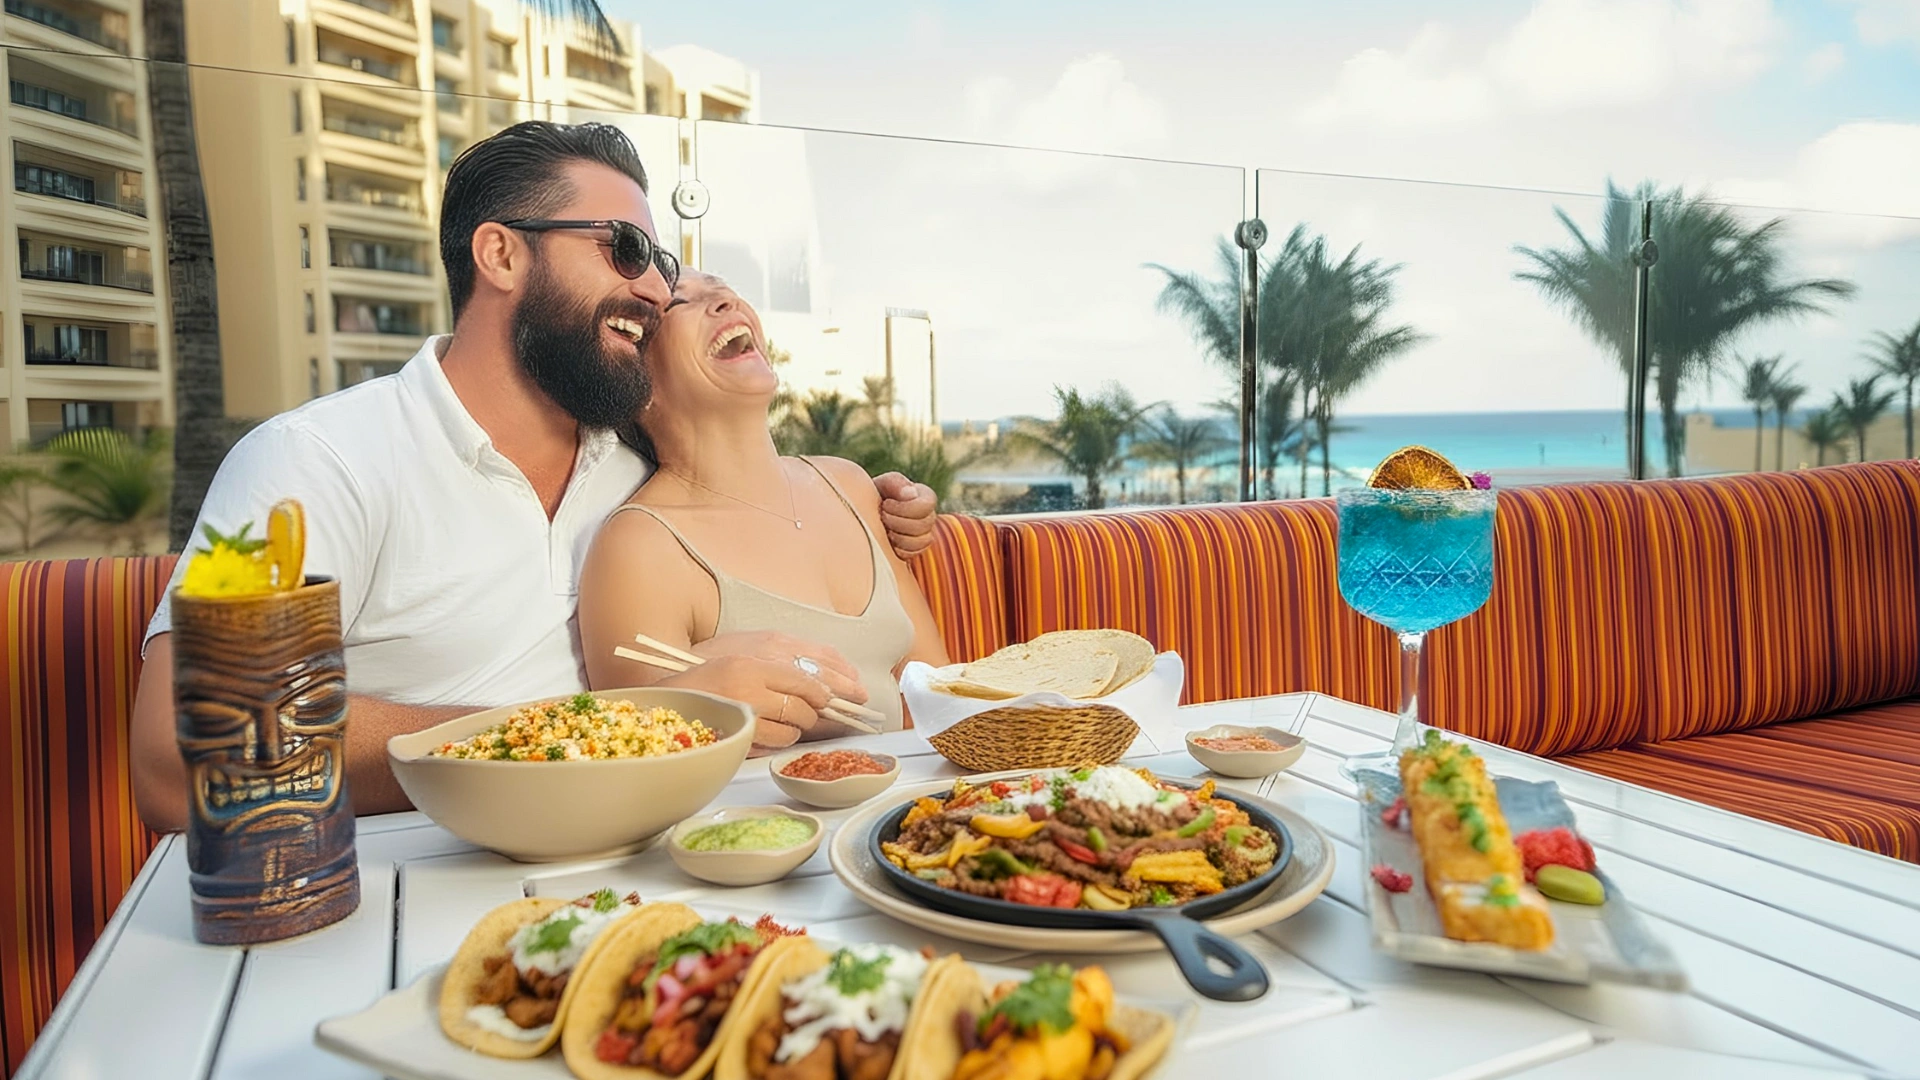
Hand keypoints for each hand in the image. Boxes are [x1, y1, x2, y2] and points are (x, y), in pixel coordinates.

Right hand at [656, 654, 833, 751]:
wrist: (661, 708)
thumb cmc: (702, 685)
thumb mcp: (736, 663)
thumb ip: (774, 672)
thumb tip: (821, 689)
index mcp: (749, 665)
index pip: (803, 678)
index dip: (821, 691)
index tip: (828, 697)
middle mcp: (747, 690)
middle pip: (802, 707)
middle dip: (810, 714)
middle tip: (804, 714)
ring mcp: (742, 720)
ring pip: (791, 732)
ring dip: (792, 731)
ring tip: (777, 723)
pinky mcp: (737, 744)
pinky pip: (772, 747)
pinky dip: (774, 743)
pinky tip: (762, 735)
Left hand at [873, 472, 937, 559]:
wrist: (861, 513)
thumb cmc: (872, 494)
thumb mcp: (881, 484)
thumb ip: (895, 483)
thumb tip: (911, 494)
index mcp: (923, 496)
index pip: (928, 504)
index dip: (906, 507)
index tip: (885, 504)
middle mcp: (928, 515)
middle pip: (925, 525)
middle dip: (898, 522)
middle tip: (881, 516)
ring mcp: (923, 534)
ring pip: (922, 541)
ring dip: (899, 537)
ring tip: (884, 529)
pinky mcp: (913, 550)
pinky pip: (913, 554)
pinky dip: (898, 549)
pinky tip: (886, 541)